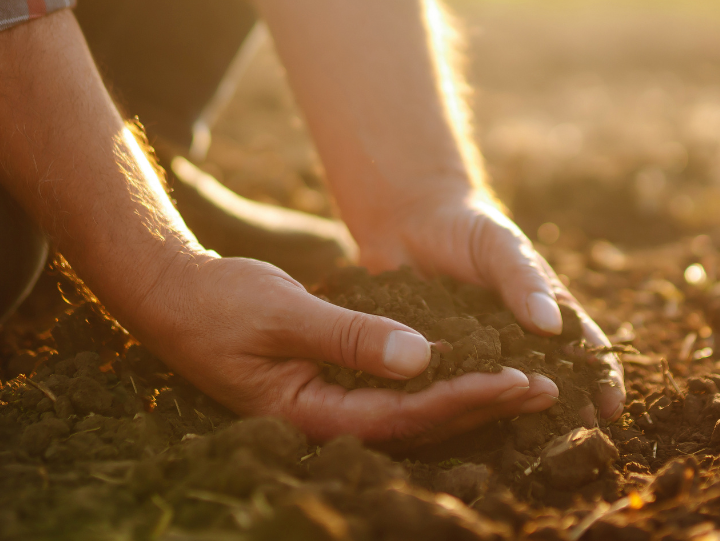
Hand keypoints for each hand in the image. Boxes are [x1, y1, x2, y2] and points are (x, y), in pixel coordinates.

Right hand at [131, 252, 558, 444]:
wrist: (171, 296)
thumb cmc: (219, 302)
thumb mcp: (285, 312)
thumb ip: (351, 337)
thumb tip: (422, 358)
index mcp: (310, 414)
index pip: (406, 416)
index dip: (466, 398)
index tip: (517, 378)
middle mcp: (325, 420)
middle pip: (420, 424)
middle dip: (484, 405)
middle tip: (547, 389)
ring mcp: (329, 406)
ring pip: (413, 413)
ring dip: (470, 398)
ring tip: (529, 384)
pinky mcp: (331, 386)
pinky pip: (396, 393)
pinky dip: (439, 381)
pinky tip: (476, 367)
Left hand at [354, 193, 625, 422]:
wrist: (410, 220)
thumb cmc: (468, 227)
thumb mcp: (500, 247)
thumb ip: (524, 281)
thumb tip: (552, 325)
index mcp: (545, 310)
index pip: (583, 348)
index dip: (601, 379)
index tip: (610, 408)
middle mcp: (518, 338)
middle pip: (549, 381)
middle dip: (566, 411)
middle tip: (575, 442)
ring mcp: (480, 353)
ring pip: (502, 391)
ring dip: (515, 415)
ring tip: (529, 445)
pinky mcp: (440, 361)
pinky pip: (454, 388)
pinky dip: (462, 407)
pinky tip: (464, 428)